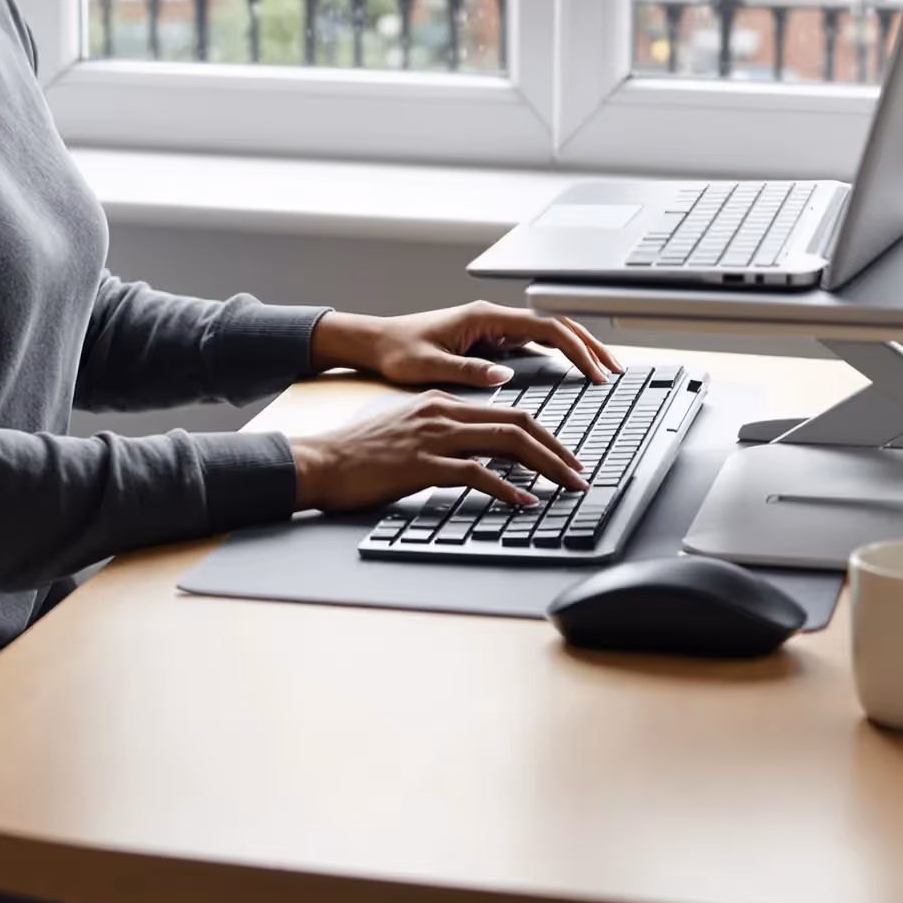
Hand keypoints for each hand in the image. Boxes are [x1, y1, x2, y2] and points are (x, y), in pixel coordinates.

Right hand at [288, 389, 587, 511]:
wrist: (321, 461)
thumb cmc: (359, 451)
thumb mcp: (406, 428)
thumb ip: (442, 431)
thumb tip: (475, 450)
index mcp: (442, 402)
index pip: (508, 411)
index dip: (544, 434)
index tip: (564, 456)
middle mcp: (443, 412)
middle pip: (517, 422)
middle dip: (557, 448)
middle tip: (580, 473)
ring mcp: (434, 437)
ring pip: (506, 443)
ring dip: (545, 466)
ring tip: (566, 487)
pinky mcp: (422, 464)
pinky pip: (476, 473)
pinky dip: (507, 488)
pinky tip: (524, 501)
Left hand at [308, 302, 622, 388]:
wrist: (376, 341)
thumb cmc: (397, 351)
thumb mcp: (429, 366)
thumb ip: (467, 371)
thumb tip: (504, 375)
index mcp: (484, 318)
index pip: (546, 328)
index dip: (576, 350)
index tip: (596, 373)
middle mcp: (493, 318)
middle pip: (556, 325)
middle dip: (589, 345)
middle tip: (614, 371)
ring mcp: (493, 327)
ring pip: (548, 332)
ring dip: (577, 348)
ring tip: (602, 371)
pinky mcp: (489, 339)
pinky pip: (533, 342)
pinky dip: (557, 354)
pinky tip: (570, 370)